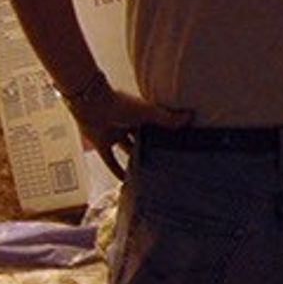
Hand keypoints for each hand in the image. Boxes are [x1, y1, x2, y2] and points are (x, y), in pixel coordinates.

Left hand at [62, 80, 188, 175]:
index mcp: (141, 114)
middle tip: (166, 162)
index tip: (178, 145)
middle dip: (152, 148)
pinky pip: (110, 160)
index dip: (166, 134)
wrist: (91, 103)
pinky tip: (125, 180)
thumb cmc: (120, 104)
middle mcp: (128, 124)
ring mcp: (114, 134)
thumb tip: (191, 116)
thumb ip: (168, 118)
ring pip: (128, 150)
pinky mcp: (101, 144)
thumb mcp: (147, 112)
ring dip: (135, 160)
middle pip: (143, 139)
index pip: (157, 126)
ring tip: (149, 172)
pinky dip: (116, 170)